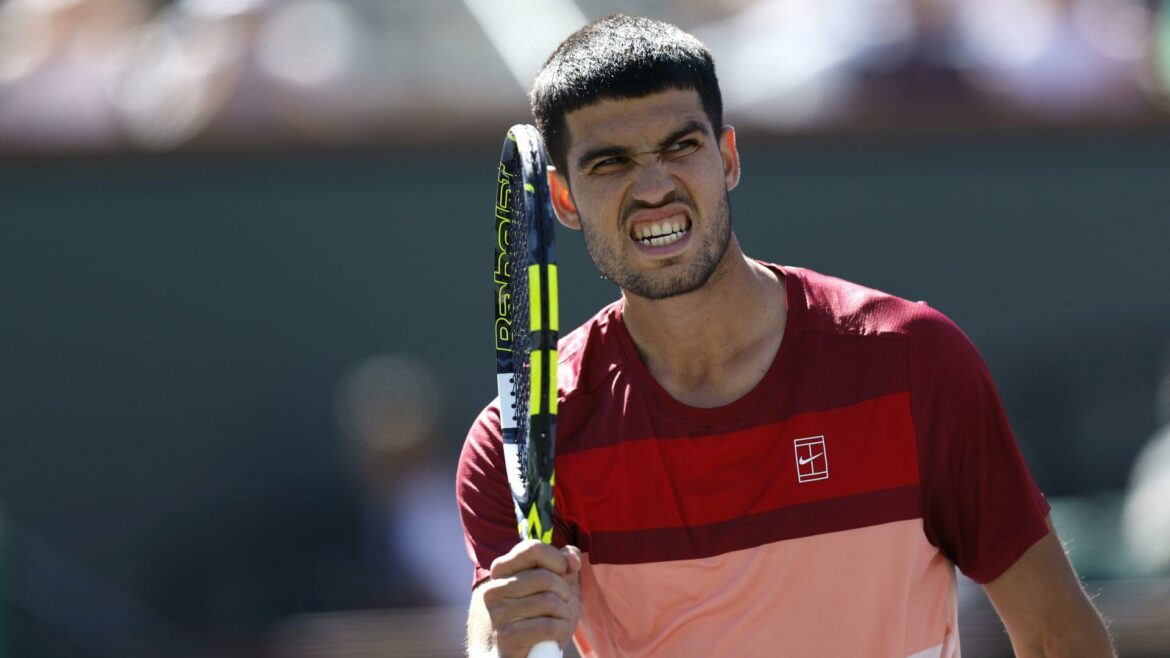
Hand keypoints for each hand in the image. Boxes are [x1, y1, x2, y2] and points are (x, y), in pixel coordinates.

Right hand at [480, 539, 581, 656]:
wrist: (522, 654)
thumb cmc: (541, 615)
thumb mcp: (557, 584)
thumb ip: (564, 562)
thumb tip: (572, 559)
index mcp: (502, 569)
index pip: (533, 548)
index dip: (557, 560)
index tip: (564, 572)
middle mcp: (494, 589)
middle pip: (545, 577)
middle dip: (564, 592)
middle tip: (562, 604)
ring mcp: (498, 613)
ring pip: (549, 602)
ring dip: (564, 614)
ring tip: (558, 621)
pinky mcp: (507, 637)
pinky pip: (548, 626)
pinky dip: (561, 631)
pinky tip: (556, 636)